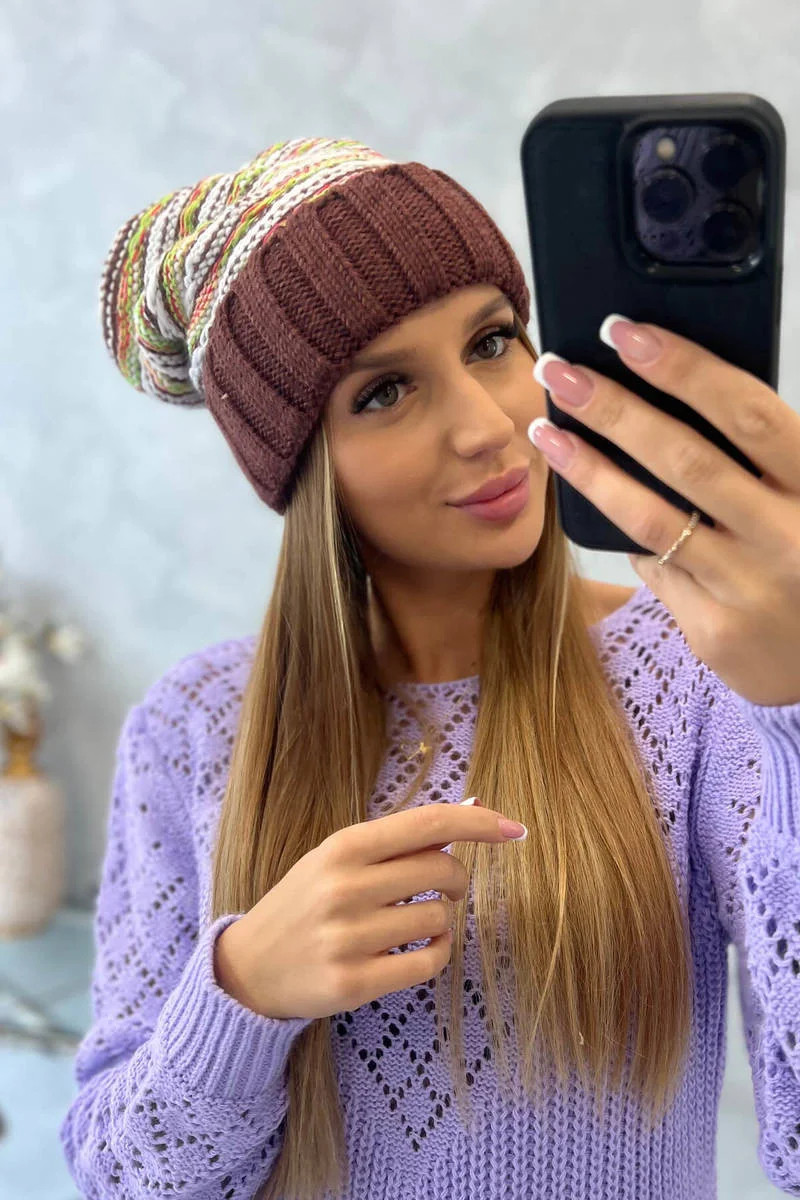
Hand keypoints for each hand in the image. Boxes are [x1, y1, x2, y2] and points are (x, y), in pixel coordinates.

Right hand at [213, 800, 525, 1019]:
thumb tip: (470, 813)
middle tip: (446, 887)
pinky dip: (439, 952)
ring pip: (438, 917)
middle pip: (441, 870)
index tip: (515, 830)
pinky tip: (426, 947)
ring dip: (443, 919)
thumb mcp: (338, 859)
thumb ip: (396, 842)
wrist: (250, 968)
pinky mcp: (354, 983)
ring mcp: (348, 937)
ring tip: (421, 922)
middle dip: (457, 878)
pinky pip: (429, 962)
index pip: (427, 824)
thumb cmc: (305, 904)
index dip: (479, 823)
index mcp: (343, 847)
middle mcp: (344, 887)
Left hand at [529, 314, 799, 706]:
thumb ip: (760, 455)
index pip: (748, 414)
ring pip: (650, 518)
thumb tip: (667, 390)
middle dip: (614, 409)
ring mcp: (749, 588)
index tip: (625, 333)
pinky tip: (590, 497)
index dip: (685, 369)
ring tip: (546, 429)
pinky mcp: (715, 630)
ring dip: (589, 468)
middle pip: (687, 459)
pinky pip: (653, 567)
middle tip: (560, 371)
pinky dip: (622, 529)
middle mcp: (789, 537)